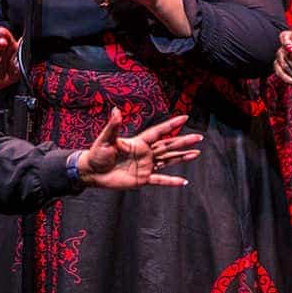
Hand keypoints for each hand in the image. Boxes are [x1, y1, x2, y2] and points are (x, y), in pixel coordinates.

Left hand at [75, 108, 201, 189]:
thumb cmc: (97, 153)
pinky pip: (160, 180)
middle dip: (183, 141)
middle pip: (168, 145)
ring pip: (168, 160)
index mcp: (138, 142)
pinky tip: (183, 182)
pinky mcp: (143, 179)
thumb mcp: (105, 139)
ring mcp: (146, 166)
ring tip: (196, 153)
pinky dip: (171, 181)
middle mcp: (145, 153)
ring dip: (182, 157)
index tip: (185, 118)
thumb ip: (113, 126)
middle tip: (199, 137)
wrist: (92, 172)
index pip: (159, 132)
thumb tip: (116, 110)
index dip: (171, 125)